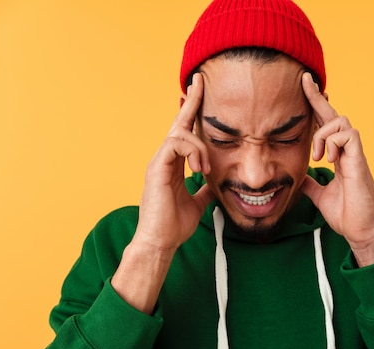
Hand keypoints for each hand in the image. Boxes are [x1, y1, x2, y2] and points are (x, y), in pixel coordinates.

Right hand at [112, 73, 214, 313]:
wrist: (160, 242)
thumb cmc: (174, 225)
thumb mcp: (197, 203)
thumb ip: (204, 189)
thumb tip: (215, 184)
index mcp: (174, 164)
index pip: (185, 133)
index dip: (193, 113)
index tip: (200, 93)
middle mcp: (165, 159)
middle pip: (179, 123)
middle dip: (191, 101)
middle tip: (200, 80)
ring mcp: (159, 162)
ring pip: (179, 133)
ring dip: (199, 147)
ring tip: (205, 169)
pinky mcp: (157, 168)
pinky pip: (175, 145)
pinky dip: (192, 152)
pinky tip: (199, 169)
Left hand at [300, 73, 373, 266]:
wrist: (361, 231)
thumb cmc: (347, 214)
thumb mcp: (320, 195)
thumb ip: (311, 183)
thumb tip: (299, 178)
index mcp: (339, 157)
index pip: (326, 126)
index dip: (315, 107)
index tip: (304, 88)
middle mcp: (348, 152)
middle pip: (334, 115)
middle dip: (317, 97)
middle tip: (305, 80)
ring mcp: (355, 155)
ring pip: (342, 121)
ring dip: (323, 134)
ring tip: (318, 156)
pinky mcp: (359, 161)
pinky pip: (349, 135)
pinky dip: (334, 143)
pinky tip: (329, 160)